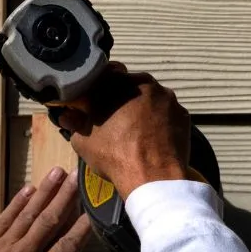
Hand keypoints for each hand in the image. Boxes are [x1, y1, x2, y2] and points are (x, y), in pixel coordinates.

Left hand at [0, 168, 91, 251]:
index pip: (67, 249)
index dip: (83, 229)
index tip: (95, 211)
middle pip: (50, 222)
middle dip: (66, 197)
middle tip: (80, 175)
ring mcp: (4, 247)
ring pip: (29, 214)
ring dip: (46, 191)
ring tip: (59, 171)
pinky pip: (6, 218)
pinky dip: (18, 202)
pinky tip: (29, 188)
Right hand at [51, 63, 194, 196]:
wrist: (153, 176)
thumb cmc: (114, 155)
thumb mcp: (83, 141)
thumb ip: (75, 123)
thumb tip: (67, 116)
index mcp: (117, 82)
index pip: (104, 75)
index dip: (99, 90)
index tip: (96, 103)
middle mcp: (144, 82)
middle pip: (130, 85)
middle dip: (123, 98)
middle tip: (116, 119)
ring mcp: (167, 97)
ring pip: (151, 98)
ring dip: (143, 109)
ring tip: (137, 131)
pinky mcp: (183, 113)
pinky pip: (167, 113)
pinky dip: (160, 121)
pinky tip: (154, 137)